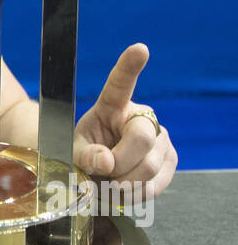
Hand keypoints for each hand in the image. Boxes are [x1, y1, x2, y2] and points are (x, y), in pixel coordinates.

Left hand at [72, 43, 176, 197]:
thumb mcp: (74, 153)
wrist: (99, 174)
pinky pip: (156, 184)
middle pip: (142, 140)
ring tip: (111, 183)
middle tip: (104, 174)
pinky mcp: (170, 160)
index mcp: (113, 105)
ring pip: (149, 167)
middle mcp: (142, 116)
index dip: (130, 66)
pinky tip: (125, 189)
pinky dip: (136, 195)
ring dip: (124, 185)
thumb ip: (85, 156)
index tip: (140, 49)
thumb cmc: (85, 156)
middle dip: (119, 165)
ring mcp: (161, 138)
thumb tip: (107, 163)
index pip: (121, 83)